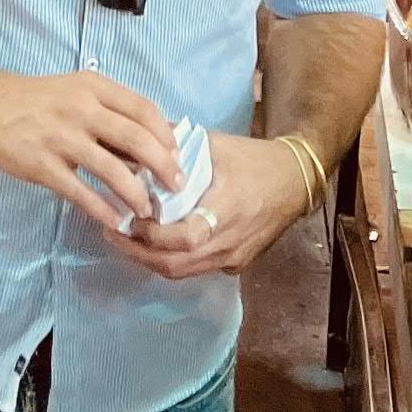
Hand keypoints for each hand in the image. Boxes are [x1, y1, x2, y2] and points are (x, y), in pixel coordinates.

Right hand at [0, 69, 184, 225]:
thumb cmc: (37, 100)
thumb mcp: (76, 90)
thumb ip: (109, 112)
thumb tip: (148, 144)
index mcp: (94, 88)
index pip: (144, 109)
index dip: (166, 135)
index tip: (177, 155)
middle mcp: (81, 110)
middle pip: (136, 139)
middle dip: (163, 167)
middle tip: (176, 186)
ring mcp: (60, 138)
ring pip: (111, 170)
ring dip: (136, 194)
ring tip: (147, 210)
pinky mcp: (41, 165)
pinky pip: (80, 192)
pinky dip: (101, 209)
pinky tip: (115, 221)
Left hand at [105, 135, 315, 278]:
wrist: (298, 180)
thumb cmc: (256, 159)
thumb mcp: (217, 144)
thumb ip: (176, 145)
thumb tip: (134, 139)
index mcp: (226, 210)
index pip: (183, 238)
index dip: (150, 235)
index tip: (126, 219)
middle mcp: (230, 241)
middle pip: (176, 264)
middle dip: (139, 253)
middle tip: (113, 233)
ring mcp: (234, 257)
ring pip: (184, 272)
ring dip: (151, 259)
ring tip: (127, 240)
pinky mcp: (237, 263)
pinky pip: (197, 269)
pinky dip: (172, 260)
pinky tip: (155, 245)